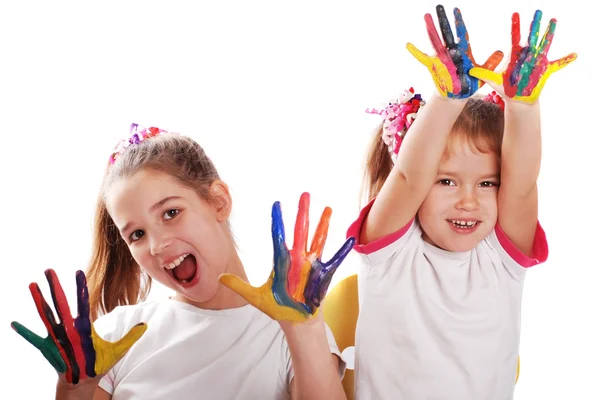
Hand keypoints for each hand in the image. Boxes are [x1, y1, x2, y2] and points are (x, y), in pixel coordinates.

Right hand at [11, 269, 146, 383]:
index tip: (78, 271)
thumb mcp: (118, 350)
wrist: (84, 380)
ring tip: (32, 285)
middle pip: (62, 304)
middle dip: (56, 287)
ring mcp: (58, 338)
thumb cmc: (98, 364)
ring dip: (39, 302)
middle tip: (49, 269)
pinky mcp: (50, 349)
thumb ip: (131, 337)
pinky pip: (34, 340)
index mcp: (85, 327)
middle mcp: (69, 329)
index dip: (80, 288)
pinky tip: (14, 323)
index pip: (82, 303)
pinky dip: (25, 333)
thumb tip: (146, 325)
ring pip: (47, 316)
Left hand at [219, 192, 354, 322]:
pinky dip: (342, 251)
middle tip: (305, 194)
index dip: (277, 221)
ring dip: (323, 224)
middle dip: (302, 213)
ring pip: (318, 240)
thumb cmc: (277, 307)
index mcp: (282, 262)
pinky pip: (335, 260)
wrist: (295, 320)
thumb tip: (219, 278)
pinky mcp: (324, 275)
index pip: (278, 237)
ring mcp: (312, 265)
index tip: (276, 204)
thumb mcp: (255, 298)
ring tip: (327, 208)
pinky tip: (350, 239)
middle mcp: (298, 259)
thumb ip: (239, 286)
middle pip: (300, 231)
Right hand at [407, 5, 502, 98]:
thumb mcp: (482, 74)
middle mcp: (451, 52)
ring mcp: (441, 58)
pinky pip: (423, 58)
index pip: (461, 33)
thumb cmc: (470, 83)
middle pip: (447, 33)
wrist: (457, 95)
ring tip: (426, 17)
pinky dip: (416, 52)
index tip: (456, 10)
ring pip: (435, 41)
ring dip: (431, 29)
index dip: (459, 22)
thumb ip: (490, 64)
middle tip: (439, 6)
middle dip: (443, 20)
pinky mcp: (433, 67)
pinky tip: (409, 45)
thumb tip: (501, 52)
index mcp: (463, 52)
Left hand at [470, 10, 576, 102]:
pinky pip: (558, 64)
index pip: (514, 37)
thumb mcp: (493, 80)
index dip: (515, 26)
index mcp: (515, 55)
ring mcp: (537, 61)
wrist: (517, 99)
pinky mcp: (545, 70)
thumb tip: (469, 69)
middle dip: (535, 24)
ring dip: (549, 33)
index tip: (515, 14)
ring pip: (545, 44)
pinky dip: (566, 60)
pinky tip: (575, 55)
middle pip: (532, 36)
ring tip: (553, 21)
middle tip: (538, 11)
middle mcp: (527, 55)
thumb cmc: (505, 88)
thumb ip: (483, 73)